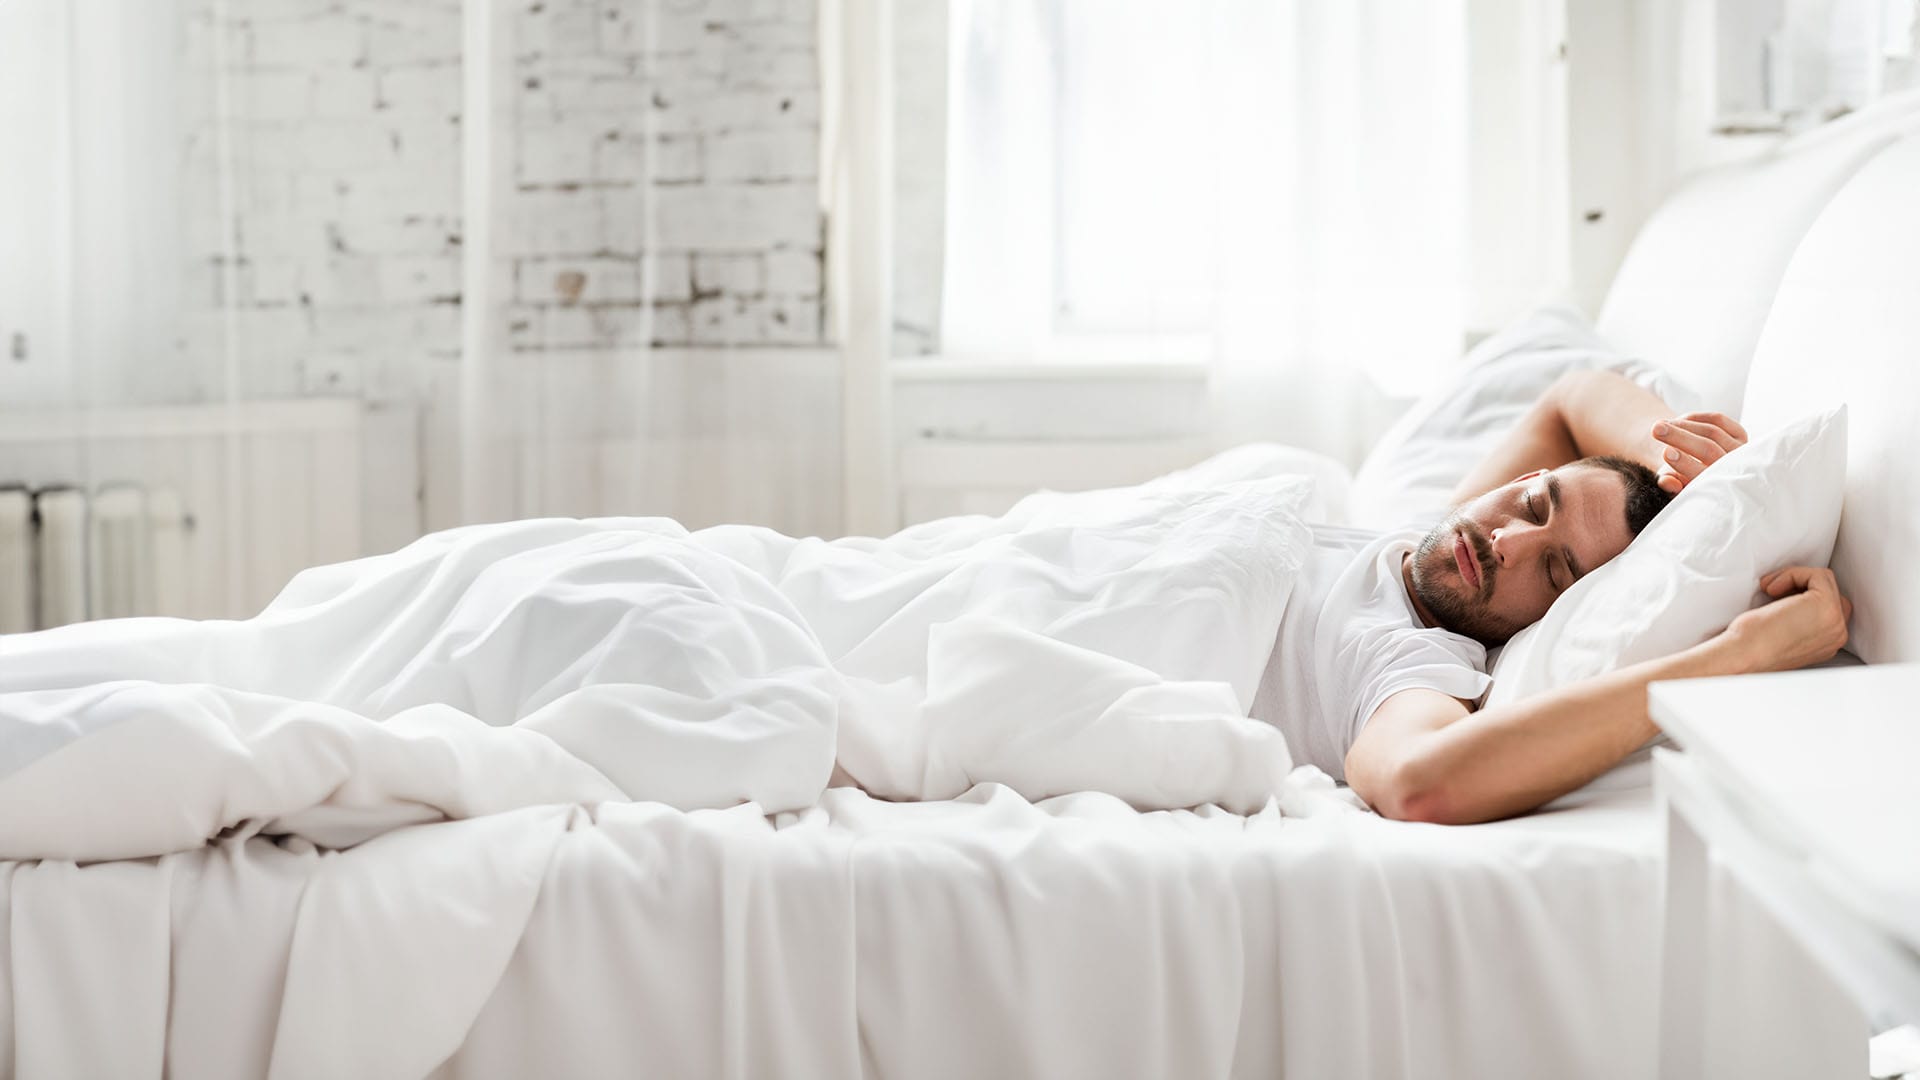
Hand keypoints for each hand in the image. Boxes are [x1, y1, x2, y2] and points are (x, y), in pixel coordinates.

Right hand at [1651, 412, 1747, 493]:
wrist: (1698, 466)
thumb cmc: (1682, 477)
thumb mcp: (1673, 483)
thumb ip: (1669, 485)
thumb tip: (1667, 483)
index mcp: (1717, 487)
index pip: (1702, 474)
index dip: (1685, 464)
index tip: (1665, 453)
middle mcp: (1734, 469)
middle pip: (1708, 449)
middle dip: (1679, 437)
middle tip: (1656, 428)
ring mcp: (1740, 450)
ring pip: (1712, 431)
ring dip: (1683, 425)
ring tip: (1661, 425)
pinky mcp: (1740, 434)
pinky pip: (1717, 419)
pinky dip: (1695, 418)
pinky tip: (1679, 421)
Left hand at [1720, 566, 1852, 673]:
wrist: (1742, 656)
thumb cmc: (1751, 645)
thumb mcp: (1786, 632)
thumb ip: (1803, 619)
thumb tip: (1797, 596)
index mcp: (1828, 642)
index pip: (1829, 606)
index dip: (1801, 595)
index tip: (1776, 597)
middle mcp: (1837, 634)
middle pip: (1830, 592)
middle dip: (1799, 585)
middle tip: (1771, 591)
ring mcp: (1835, 621)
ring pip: (1824, 581)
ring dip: (1793, 578)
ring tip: (1769, 589)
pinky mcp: (1826, 605)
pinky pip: (1817, 575)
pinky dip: (1791, 574)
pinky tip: (1771, 589)